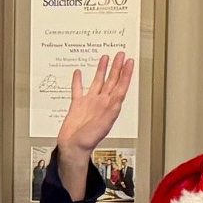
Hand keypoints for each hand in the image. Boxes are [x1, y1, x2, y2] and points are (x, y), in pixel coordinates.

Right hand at [57, 52, 134, 167]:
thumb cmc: (88, 140)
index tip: (129, 62)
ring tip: (105, 57)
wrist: (73, 148)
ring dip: (102, 70)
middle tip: (121, 54)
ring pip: (97, 82)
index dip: (126, 74)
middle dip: (117, 67)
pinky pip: (78, 90)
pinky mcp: (77, 105)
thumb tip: (119, 98)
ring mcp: (89, 103)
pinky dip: (78, 81)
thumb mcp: (103, 125)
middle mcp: (101, 103)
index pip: (120, 86)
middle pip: (111, 81)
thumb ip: (111, 110)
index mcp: (109, 107)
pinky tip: (79, 72)